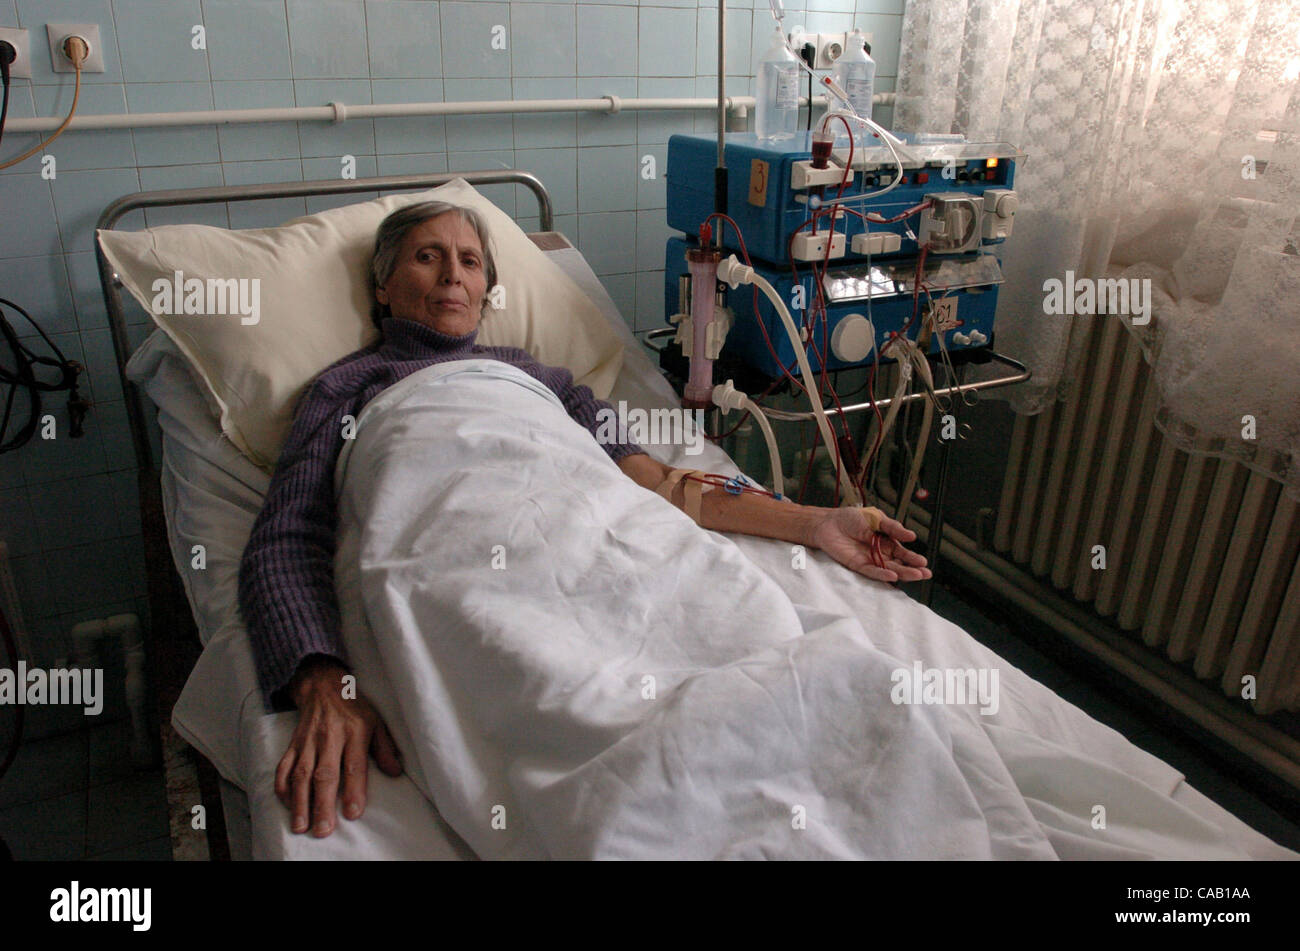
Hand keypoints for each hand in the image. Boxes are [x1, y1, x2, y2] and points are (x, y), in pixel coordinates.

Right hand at [277, 657, 402, 836]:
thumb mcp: (377, 722)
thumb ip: (385, 748)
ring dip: (300, 802)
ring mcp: (308, 742)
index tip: (352, 813)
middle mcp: (329, 738)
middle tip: (323, 829)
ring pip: (301, 774)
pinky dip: (283, 787)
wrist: (323, 686)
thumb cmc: (354, 707)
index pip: (354, 765)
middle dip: (322, 804)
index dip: (354, 790)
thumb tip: (395, 772)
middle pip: (325, 774)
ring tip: (301, 825)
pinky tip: (287, 804)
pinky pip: (284, 767)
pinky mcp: (293, 744)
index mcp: (354, 732)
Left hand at [809, 506, 932, 582]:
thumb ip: (892, 527)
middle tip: (926, 573)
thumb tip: (912, 536)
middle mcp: (880, 554)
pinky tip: (893, 576)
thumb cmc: (851, 518)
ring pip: (888, 570)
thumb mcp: (877, 518)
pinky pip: (872, 571)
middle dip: (913, 569)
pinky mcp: (857, 565)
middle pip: (899, 564)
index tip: (924, 562)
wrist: (829, 522)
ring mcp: (870, 560)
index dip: (913, 558)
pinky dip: (882, 574)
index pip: (902, 552)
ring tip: (916, 575)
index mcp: (887, 542)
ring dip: (902, 573)